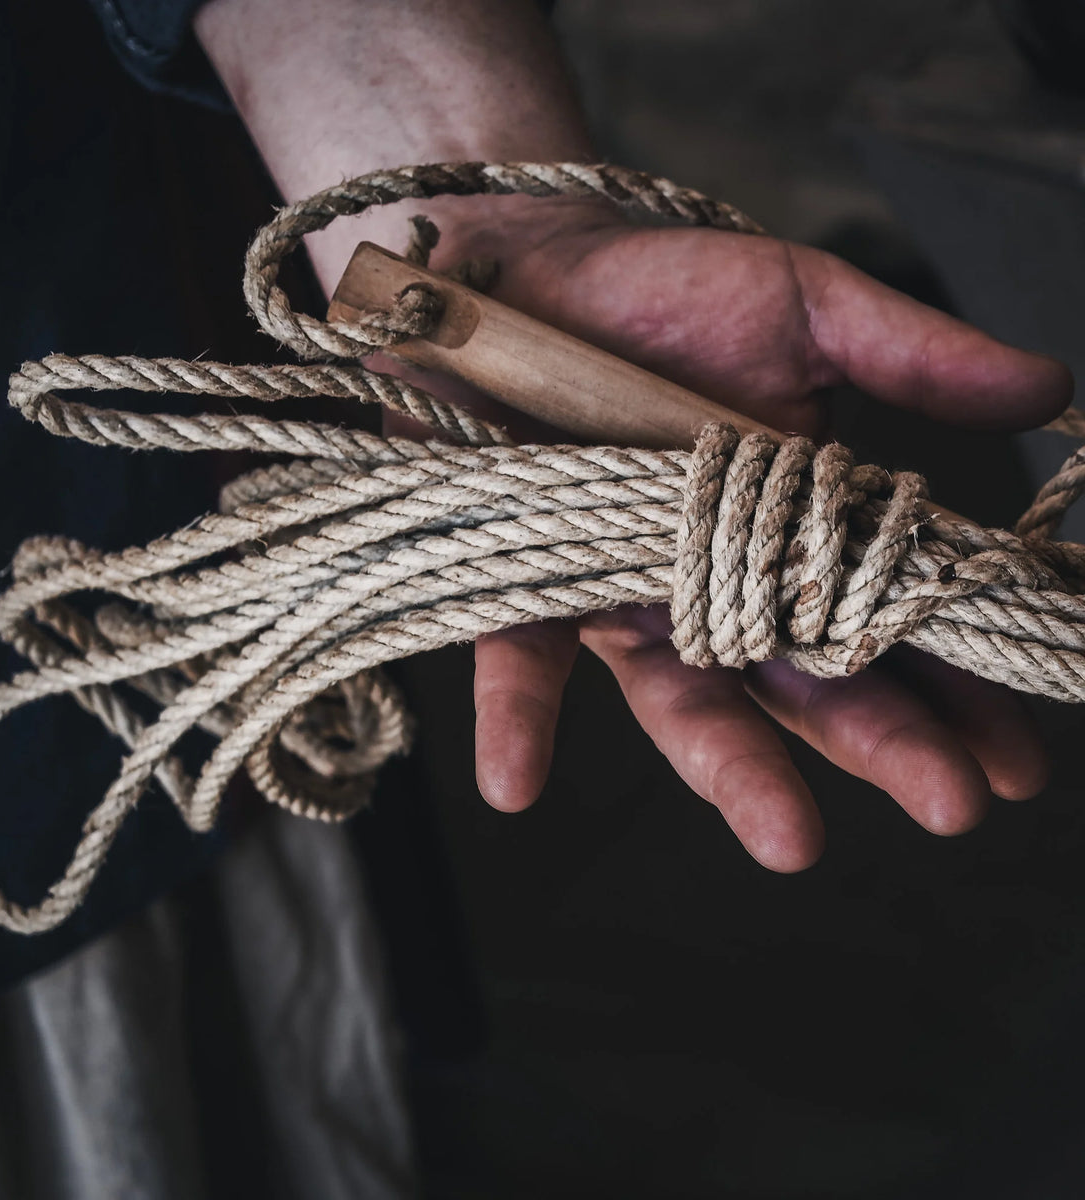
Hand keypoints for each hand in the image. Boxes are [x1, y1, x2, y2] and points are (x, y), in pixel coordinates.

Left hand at [392, 201, 1071, 870]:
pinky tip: (513, 786)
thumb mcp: (802, 308)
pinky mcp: (523, 587)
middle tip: (952, 804)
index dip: (953, 695)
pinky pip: (518, 664)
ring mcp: (620, 599)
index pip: (885, 629)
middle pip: (801, 688)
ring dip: (732, 772)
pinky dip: (519, 724)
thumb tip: (1047, 388)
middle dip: (879, 746)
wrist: (529, 271)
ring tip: (792, 841)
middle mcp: (710, 589)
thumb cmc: (666, 287)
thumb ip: (908, 356)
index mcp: (790, 536)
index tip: (1016, 760)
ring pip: (682, 702)